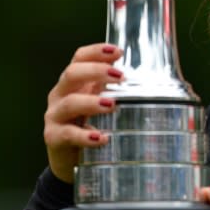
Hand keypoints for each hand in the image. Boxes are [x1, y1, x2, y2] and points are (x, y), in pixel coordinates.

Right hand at [44, 43, 122, 182]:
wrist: (70, 158)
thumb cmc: (90, 124)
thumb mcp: (103, 103)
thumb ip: (118, 90)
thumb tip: (156, 81)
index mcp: (74, 82)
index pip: (79, 58)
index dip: (96, 51)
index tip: (118, 51)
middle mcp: (61, 94)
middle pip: (71, 74)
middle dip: (97, 71)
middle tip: (121, 76)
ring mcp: (54, 116)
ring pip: (69, 103)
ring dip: (92, 102)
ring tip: (112, 105)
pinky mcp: (53, 138)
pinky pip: (67, 134)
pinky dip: (85, 136)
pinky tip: (102, 138)